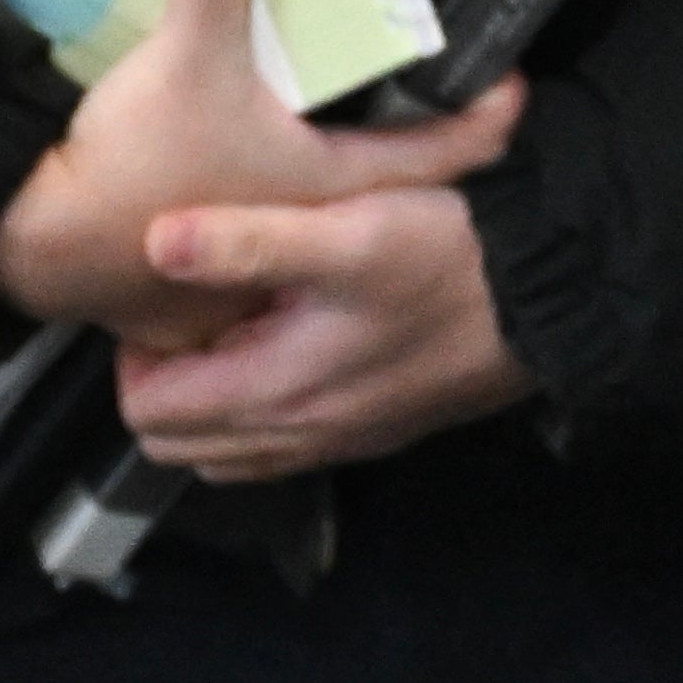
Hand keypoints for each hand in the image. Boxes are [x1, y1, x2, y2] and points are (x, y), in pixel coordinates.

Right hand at [0, 0, 522, 355]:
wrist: (42, 239)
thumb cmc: (133, 167)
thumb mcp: (185, 51)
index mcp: (329, 177)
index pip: (445, 154)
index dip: (490, 116)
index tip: (515, 81)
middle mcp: (312, 218)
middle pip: (396, 174)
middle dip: (418, 124)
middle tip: (431, 69)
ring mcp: (269, 247)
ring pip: (334, 198)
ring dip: (348, 151)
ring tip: (349, 91)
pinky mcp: (220, 254)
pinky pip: (274, 215)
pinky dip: (284, 178)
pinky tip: (262, 135)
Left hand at [115, 185, 532, 481]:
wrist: (546, 300)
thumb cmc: (443, 256)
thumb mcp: (344, 232)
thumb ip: (248, 240)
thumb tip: (153, 241)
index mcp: (276, 391)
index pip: (149, 412)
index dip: (136, 352)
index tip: (165, 293)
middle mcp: (298, 434)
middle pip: (179, 442)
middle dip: (165, 378)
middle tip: (194, 303)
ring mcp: (336, 441)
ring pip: (228, 450)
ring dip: (213, 394)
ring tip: (237, 317)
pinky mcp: (370, 431)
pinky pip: (279, 443)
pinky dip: (261, 403)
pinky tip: (290, 334)